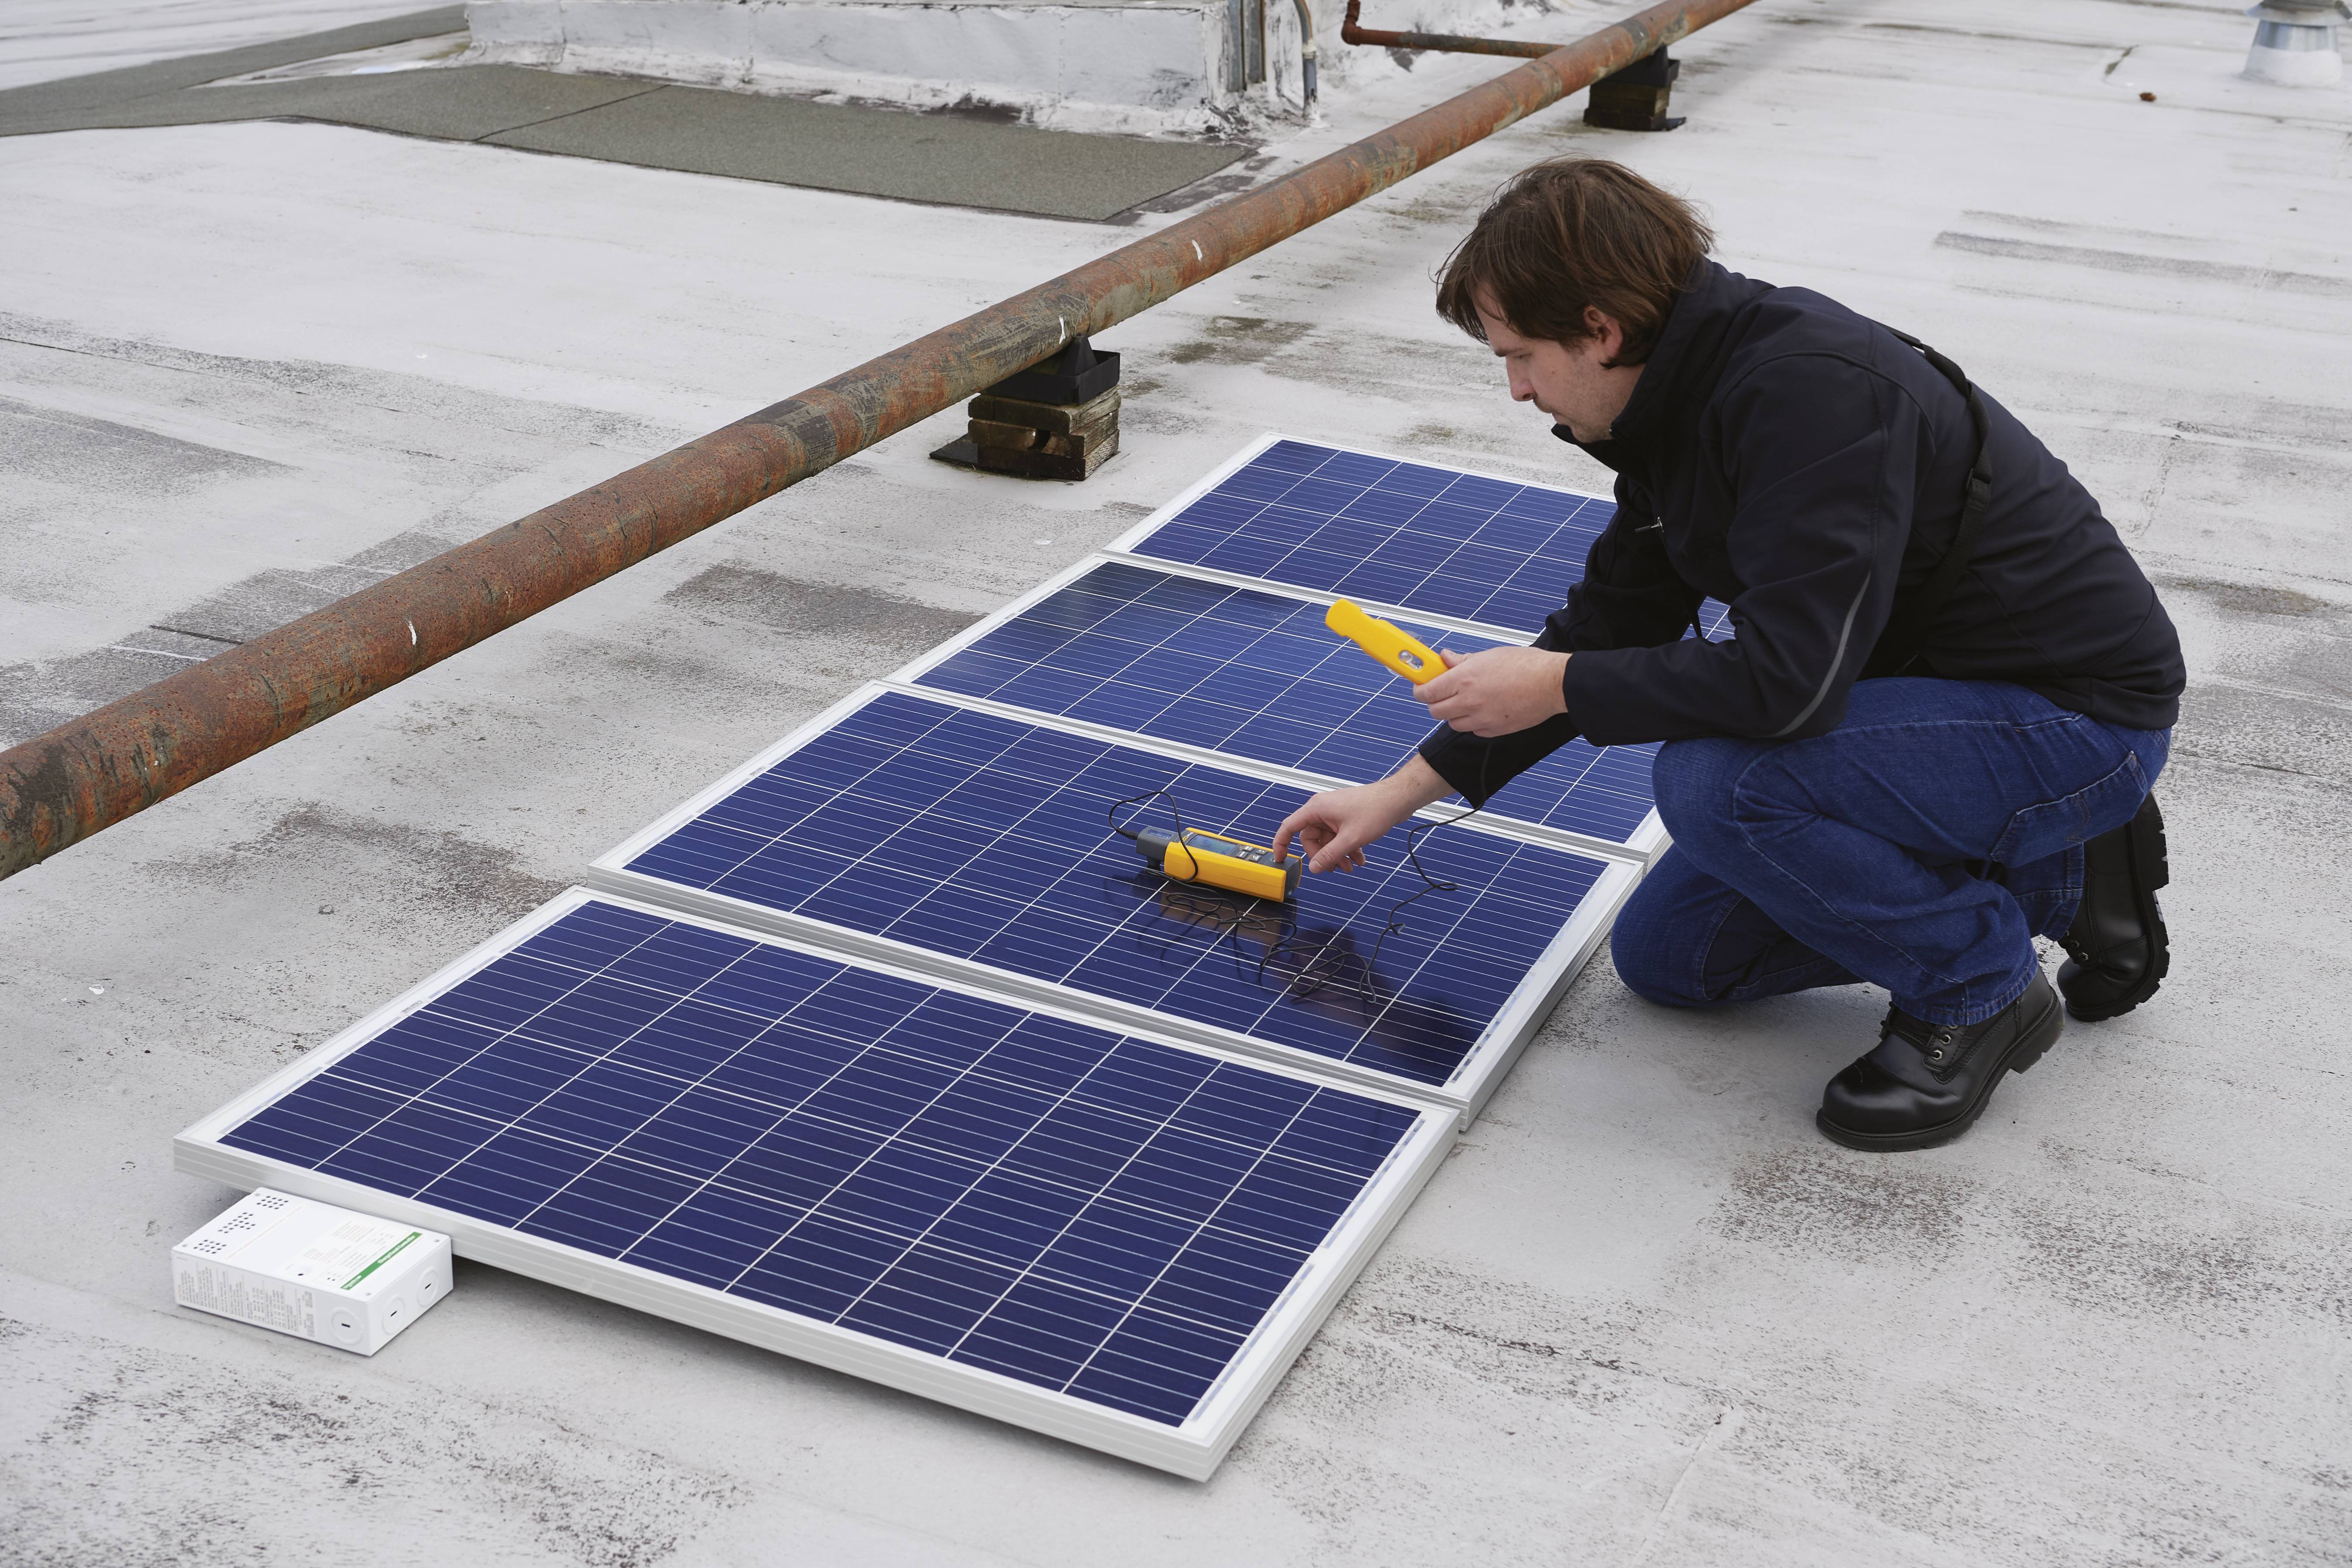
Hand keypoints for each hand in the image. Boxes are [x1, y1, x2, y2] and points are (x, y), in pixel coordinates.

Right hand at [1272, 757, 1452, 874]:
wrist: (1397, 798)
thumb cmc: (1375, 810)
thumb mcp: (1350, 839)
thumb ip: (1329, 855)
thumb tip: (1314, 868)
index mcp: (1317, 809)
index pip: (1289, 827)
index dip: (1281, 844)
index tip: (1280, 859)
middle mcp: (1322, 809)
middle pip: (1311, 838)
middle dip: (1323, 856)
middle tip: (1336, 869)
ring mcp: (1335, 813)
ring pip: (1328, 839)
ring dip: (1338, 854)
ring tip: (1351, 867)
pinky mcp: (1346, 816)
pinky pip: (1339, 836)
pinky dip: (1347, 848)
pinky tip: (1359, 859)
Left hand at [1416, 646, 1569, 736]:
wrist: (1552, 684)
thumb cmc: (1526, 665)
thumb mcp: (1489, 655)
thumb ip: (1462, 660)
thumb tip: (1445, 658)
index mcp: (1464, 678)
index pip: (1426, 692)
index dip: (1421, 689)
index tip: (1421, 686)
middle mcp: (1469, 701)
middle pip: (1435, 711)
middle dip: (1435, 702)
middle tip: (1443, 693)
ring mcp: (1481, 718)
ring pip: (1452, 723)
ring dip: (1455, 713)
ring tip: (1468, 700)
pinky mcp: (1494, 730)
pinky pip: (1473, 730)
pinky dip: (1473, 723)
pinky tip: (1485, 709)